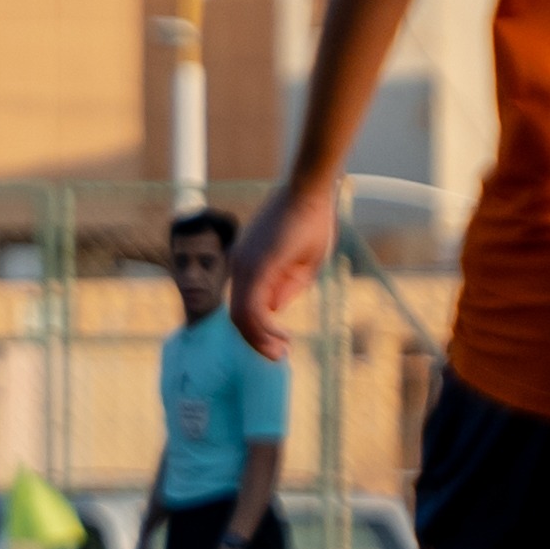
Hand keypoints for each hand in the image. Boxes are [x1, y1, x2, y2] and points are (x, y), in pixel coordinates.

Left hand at [229, 182, 334, 360]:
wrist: (311, 192)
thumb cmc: (311, 222)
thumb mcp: (301, 264)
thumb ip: (286, 287)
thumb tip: (274, 310)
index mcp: (247, 265)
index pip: (242, 307)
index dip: (258, 332)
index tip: (280, 344)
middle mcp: (239, 266)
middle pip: (237, 317)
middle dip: (256, 342)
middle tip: (278, 357)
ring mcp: (244, 265)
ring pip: (242, 317)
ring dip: (260, 340)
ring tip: (281, 352)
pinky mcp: (255, 265)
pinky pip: (251, 307)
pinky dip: (263, 328)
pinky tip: (281, 338)